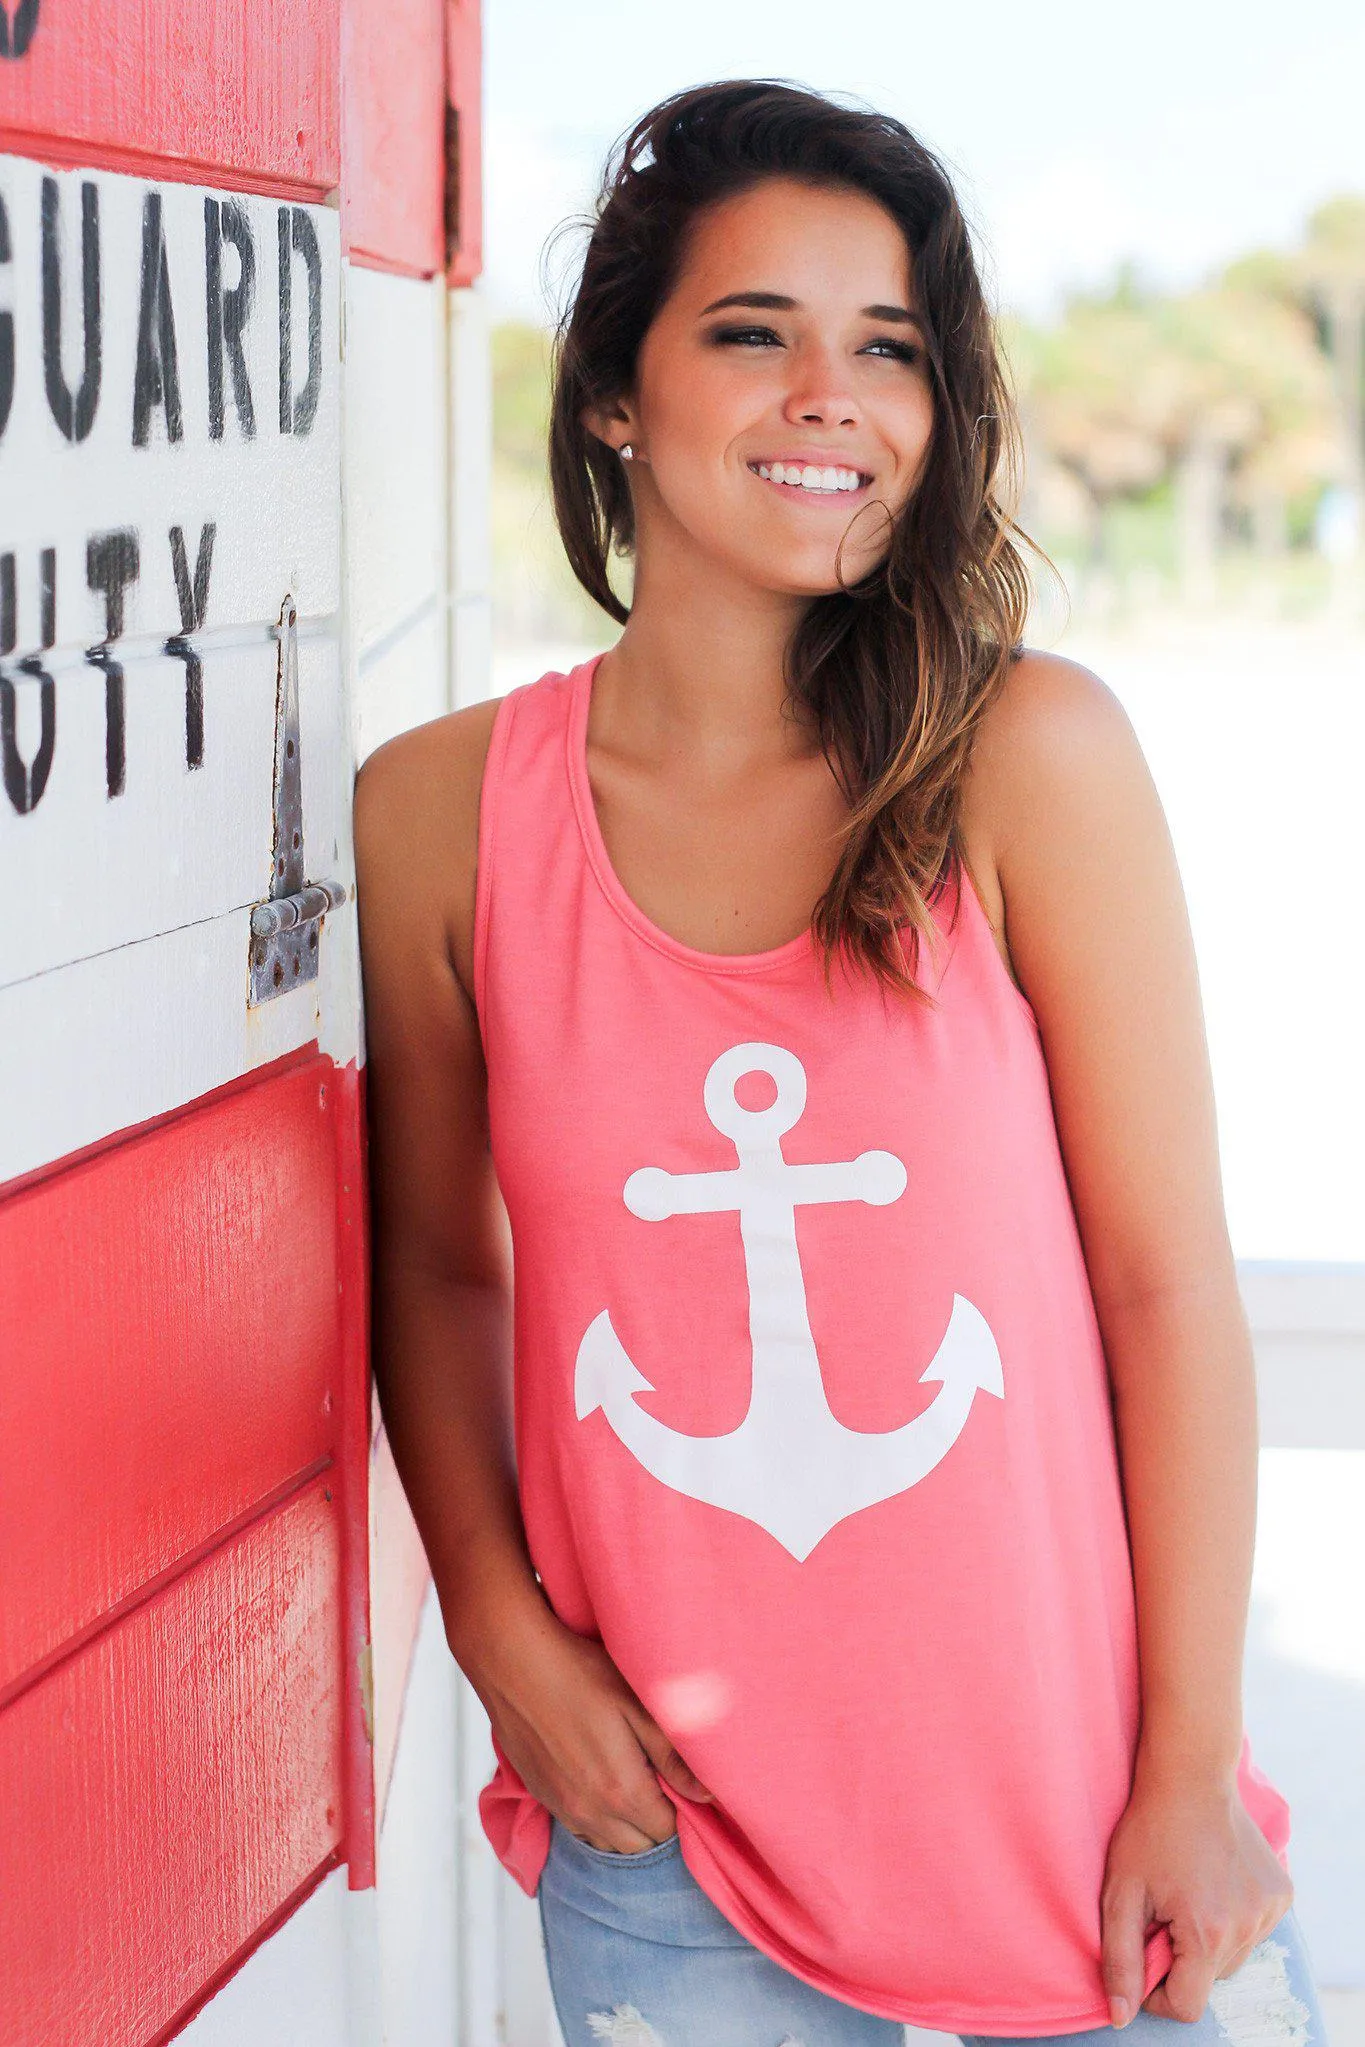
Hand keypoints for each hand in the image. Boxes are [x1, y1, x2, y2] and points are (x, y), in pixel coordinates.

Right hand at [458, 1588, 715, 1852]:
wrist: (513, 1662)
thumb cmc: (580, 1673)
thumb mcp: (637, 1704)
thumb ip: (673, 1756)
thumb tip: (709, 1795)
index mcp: (622, 1791)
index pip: (667, 1832)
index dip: (683, 1813)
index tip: (684, 1786)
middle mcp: (591, 1812)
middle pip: (639, 1848)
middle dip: (657, 1826)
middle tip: (664, 1787)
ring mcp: (562, 1808)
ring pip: (608, 1845)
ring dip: (628, 1829)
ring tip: (636, 1788)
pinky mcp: (541, 1796)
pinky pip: (580, 1831)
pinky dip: (598, 1823)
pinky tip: (603, 1789)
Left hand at [1100, 1767, 1293, 2026]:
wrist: (1190, 1774)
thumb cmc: (1149, 1831)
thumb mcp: (1120, 1893)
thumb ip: (1119, 1960)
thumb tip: (1121, 2017)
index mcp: (1208, 1933)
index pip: (1187, 2005)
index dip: (1156, 1992)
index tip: (1142, 1957)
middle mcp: (1248, 1927)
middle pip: (1210, 1979)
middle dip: (1181, 1958)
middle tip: (1160, 1912)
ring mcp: (1270, 1910)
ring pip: (1232, 1956)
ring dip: (1207, 1939)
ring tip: (1185, 1893)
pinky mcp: (1282, 1894)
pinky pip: (1253, 1929)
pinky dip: (1231, 1919)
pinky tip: (1212, 1883)